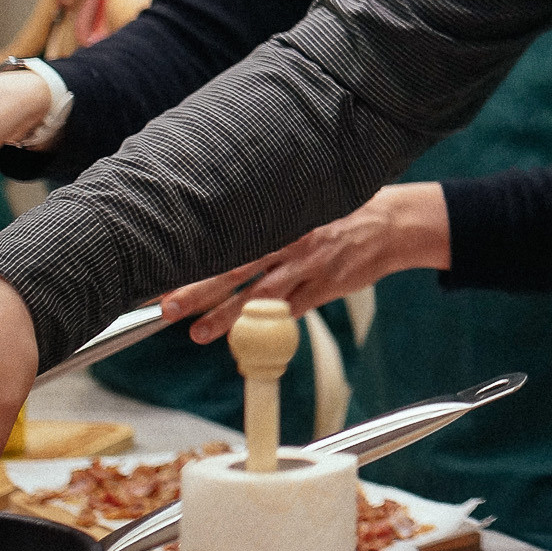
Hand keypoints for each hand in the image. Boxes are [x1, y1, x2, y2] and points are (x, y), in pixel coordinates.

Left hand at [161, 183, 451, 341]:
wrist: (392, 224)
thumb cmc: (339, 215)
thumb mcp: (302, 207)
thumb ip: (266, 224)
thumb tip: (219, 239)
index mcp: (278, 218)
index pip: (226, 238)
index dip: (192, 254)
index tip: (159, 265)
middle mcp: (289, 240)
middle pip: (236, 267)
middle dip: (199, 288)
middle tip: (165, 307)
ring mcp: (309, 265)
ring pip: (261, 294)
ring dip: (227, 315)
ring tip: (197, 334)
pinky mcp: (326, 286)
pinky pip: (293, 311)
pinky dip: (269, 328)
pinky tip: (246, 344)